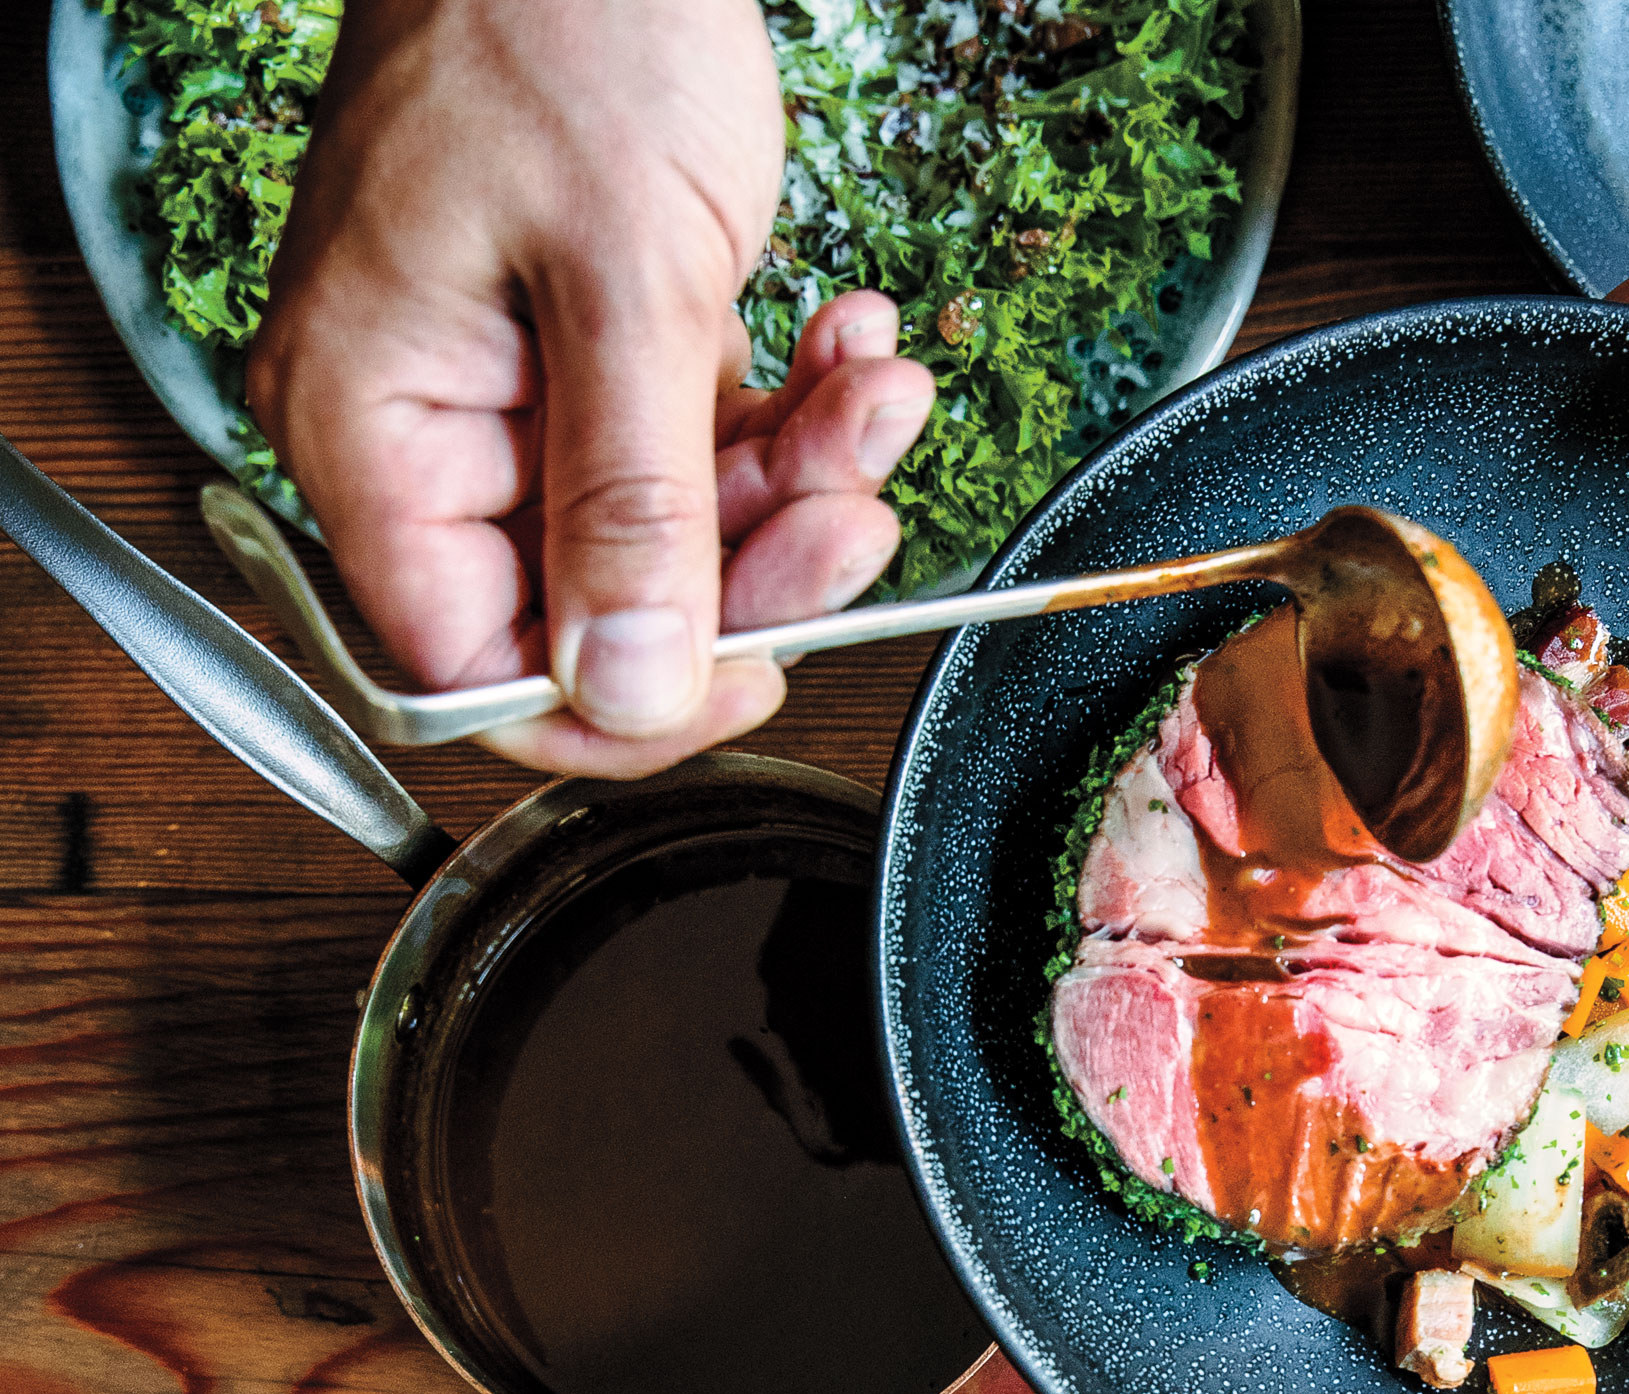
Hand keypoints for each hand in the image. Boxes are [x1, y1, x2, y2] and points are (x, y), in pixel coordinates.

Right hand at [245, 0, 933, 772]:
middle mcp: (429, 430)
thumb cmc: (560, 6)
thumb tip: (631, 689)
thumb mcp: (622, 275)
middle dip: (751, 569)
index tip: (752, 676)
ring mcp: (516, 396)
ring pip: (674, 538)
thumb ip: (632, 505)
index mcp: (370, 424)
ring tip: (872, 396)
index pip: (471, 667)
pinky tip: (846, 347)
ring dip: (798, 483)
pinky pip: (702, 451)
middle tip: (854, 511)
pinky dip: (791, 417)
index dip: (621, 703)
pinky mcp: (599, 358)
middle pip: (595, 610)